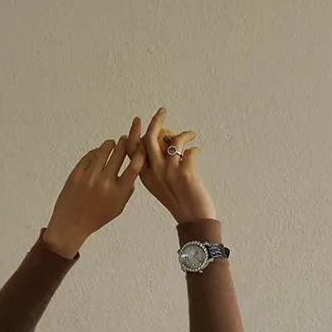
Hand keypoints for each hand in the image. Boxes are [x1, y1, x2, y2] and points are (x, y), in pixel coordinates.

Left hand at [46, 119, 147, 243]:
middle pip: (119, 154)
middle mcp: (105, 184)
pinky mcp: (76, 174)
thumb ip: (127, 192)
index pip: (134, 168)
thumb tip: (133, 173)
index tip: (140, 148)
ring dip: (110, 144)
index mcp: (118, 193)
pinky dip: (95, 152)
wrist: (71, 224)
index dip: (139, 154)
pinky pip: (89, 156)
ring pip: (103, 151)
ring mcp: (89, 178)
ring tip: (112, 143)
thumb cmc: (96, 217)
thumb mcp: (117, 209)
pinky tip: (98, 153)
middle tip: (125, 139)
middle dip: (124, 144)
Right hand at [139, 107, 216, 222]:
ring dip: (185, 134)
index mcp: (145, 176)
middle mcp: (155, 172)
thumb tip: (162, 145)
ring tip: (191, 135)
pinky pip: (191, 151)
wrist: (194, 220)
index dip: (134, 133)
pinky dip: (195, 149)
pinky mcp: (186, 173)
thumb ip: (156, 168)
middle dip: (156, 121)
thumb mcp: (160, 186)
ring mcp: (169, 172)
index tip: (138, 121)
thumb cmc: (179, 203)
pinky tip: (197, 153)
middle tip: (163, 111)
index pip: (134, 149)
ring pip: (174, 140)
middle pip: (150, 139)